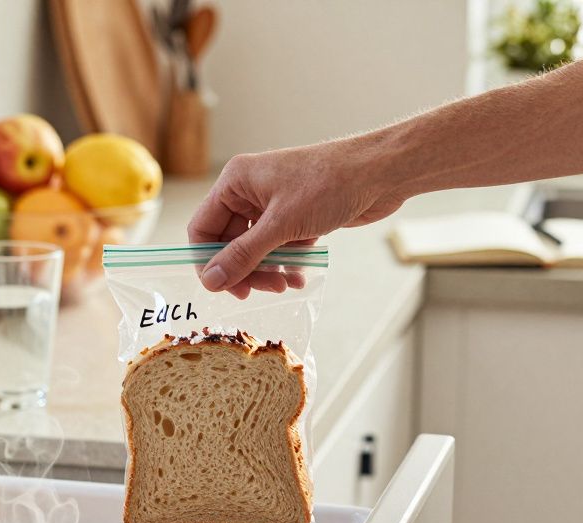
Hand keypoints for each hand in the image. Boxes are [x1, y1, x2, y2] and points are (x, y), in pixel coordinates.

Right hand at [187, 138, 407, 297]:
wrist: (380, 173)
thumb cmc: (329, 184)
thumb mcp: (281, 225)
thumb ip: (243, 255)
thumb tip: (211, 281)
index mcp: (235, 182)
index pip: (202, 228)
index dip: (208, 261)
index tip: (224, 288)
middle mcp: (249, 192)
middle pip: (229, 243)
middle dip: (245, 269)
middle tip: (265, 290)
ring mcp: (273, 205)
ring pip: (255, 249)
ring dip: (267, 270)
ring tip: (286, 284)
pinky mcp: (294, 216)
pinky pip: (278, 248)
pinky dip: (286, 264)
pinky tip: (299, 276)